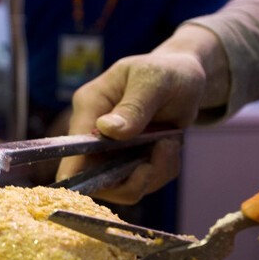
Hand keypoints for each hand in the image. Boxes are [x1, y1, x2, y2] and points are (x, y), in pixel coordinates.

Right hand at [56, 25, 227, 202]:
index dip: (84, 172)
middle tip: (162, 153)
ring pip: (122, 186)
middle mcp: (93, 131)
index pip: (72, 148)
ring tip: (170, 143)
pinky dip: (161, 171)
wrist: (186, 78)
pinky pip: (141, 182)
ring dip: (154, 173)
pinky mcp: (128, 161)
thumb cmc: (168, 72)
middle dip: (132, 178)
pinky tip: (170, 146)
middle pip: (94, 178)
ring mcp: (109, 150)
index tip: (120, 177)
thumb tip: (106, 130)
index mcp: (89, 106)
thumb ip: (134, 106)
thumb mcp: (154, 82)